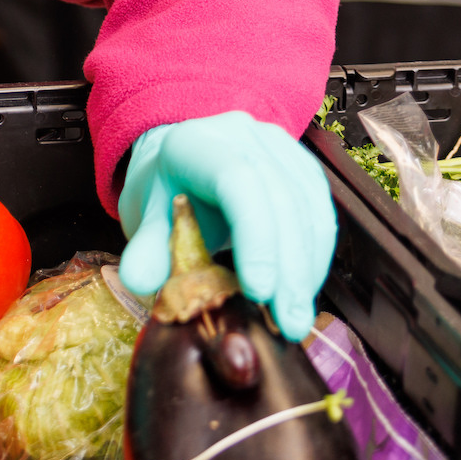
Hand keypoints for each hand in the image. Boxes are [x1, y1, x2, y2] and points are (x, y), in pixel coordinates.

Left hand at [117, 110, 334, 341]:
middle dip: (288, 269)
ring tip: (295, 317)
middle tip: (286, 323)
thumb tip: (140, 282)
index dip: (255, 238)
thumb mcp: (147, 219)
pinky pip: (321, 214)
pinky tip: (302, 292)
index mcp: (196, 142)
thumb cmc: (165, 194)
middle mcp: (244, 136)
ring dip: (307, 270)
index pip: (237, 181)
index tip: (258, 291)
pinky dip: (315, 258)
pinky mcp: (302, 167)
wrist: (183, 165)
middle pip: (281, 199)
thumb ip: (145, 250)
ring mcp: (279, 146)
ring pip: (310, 208)